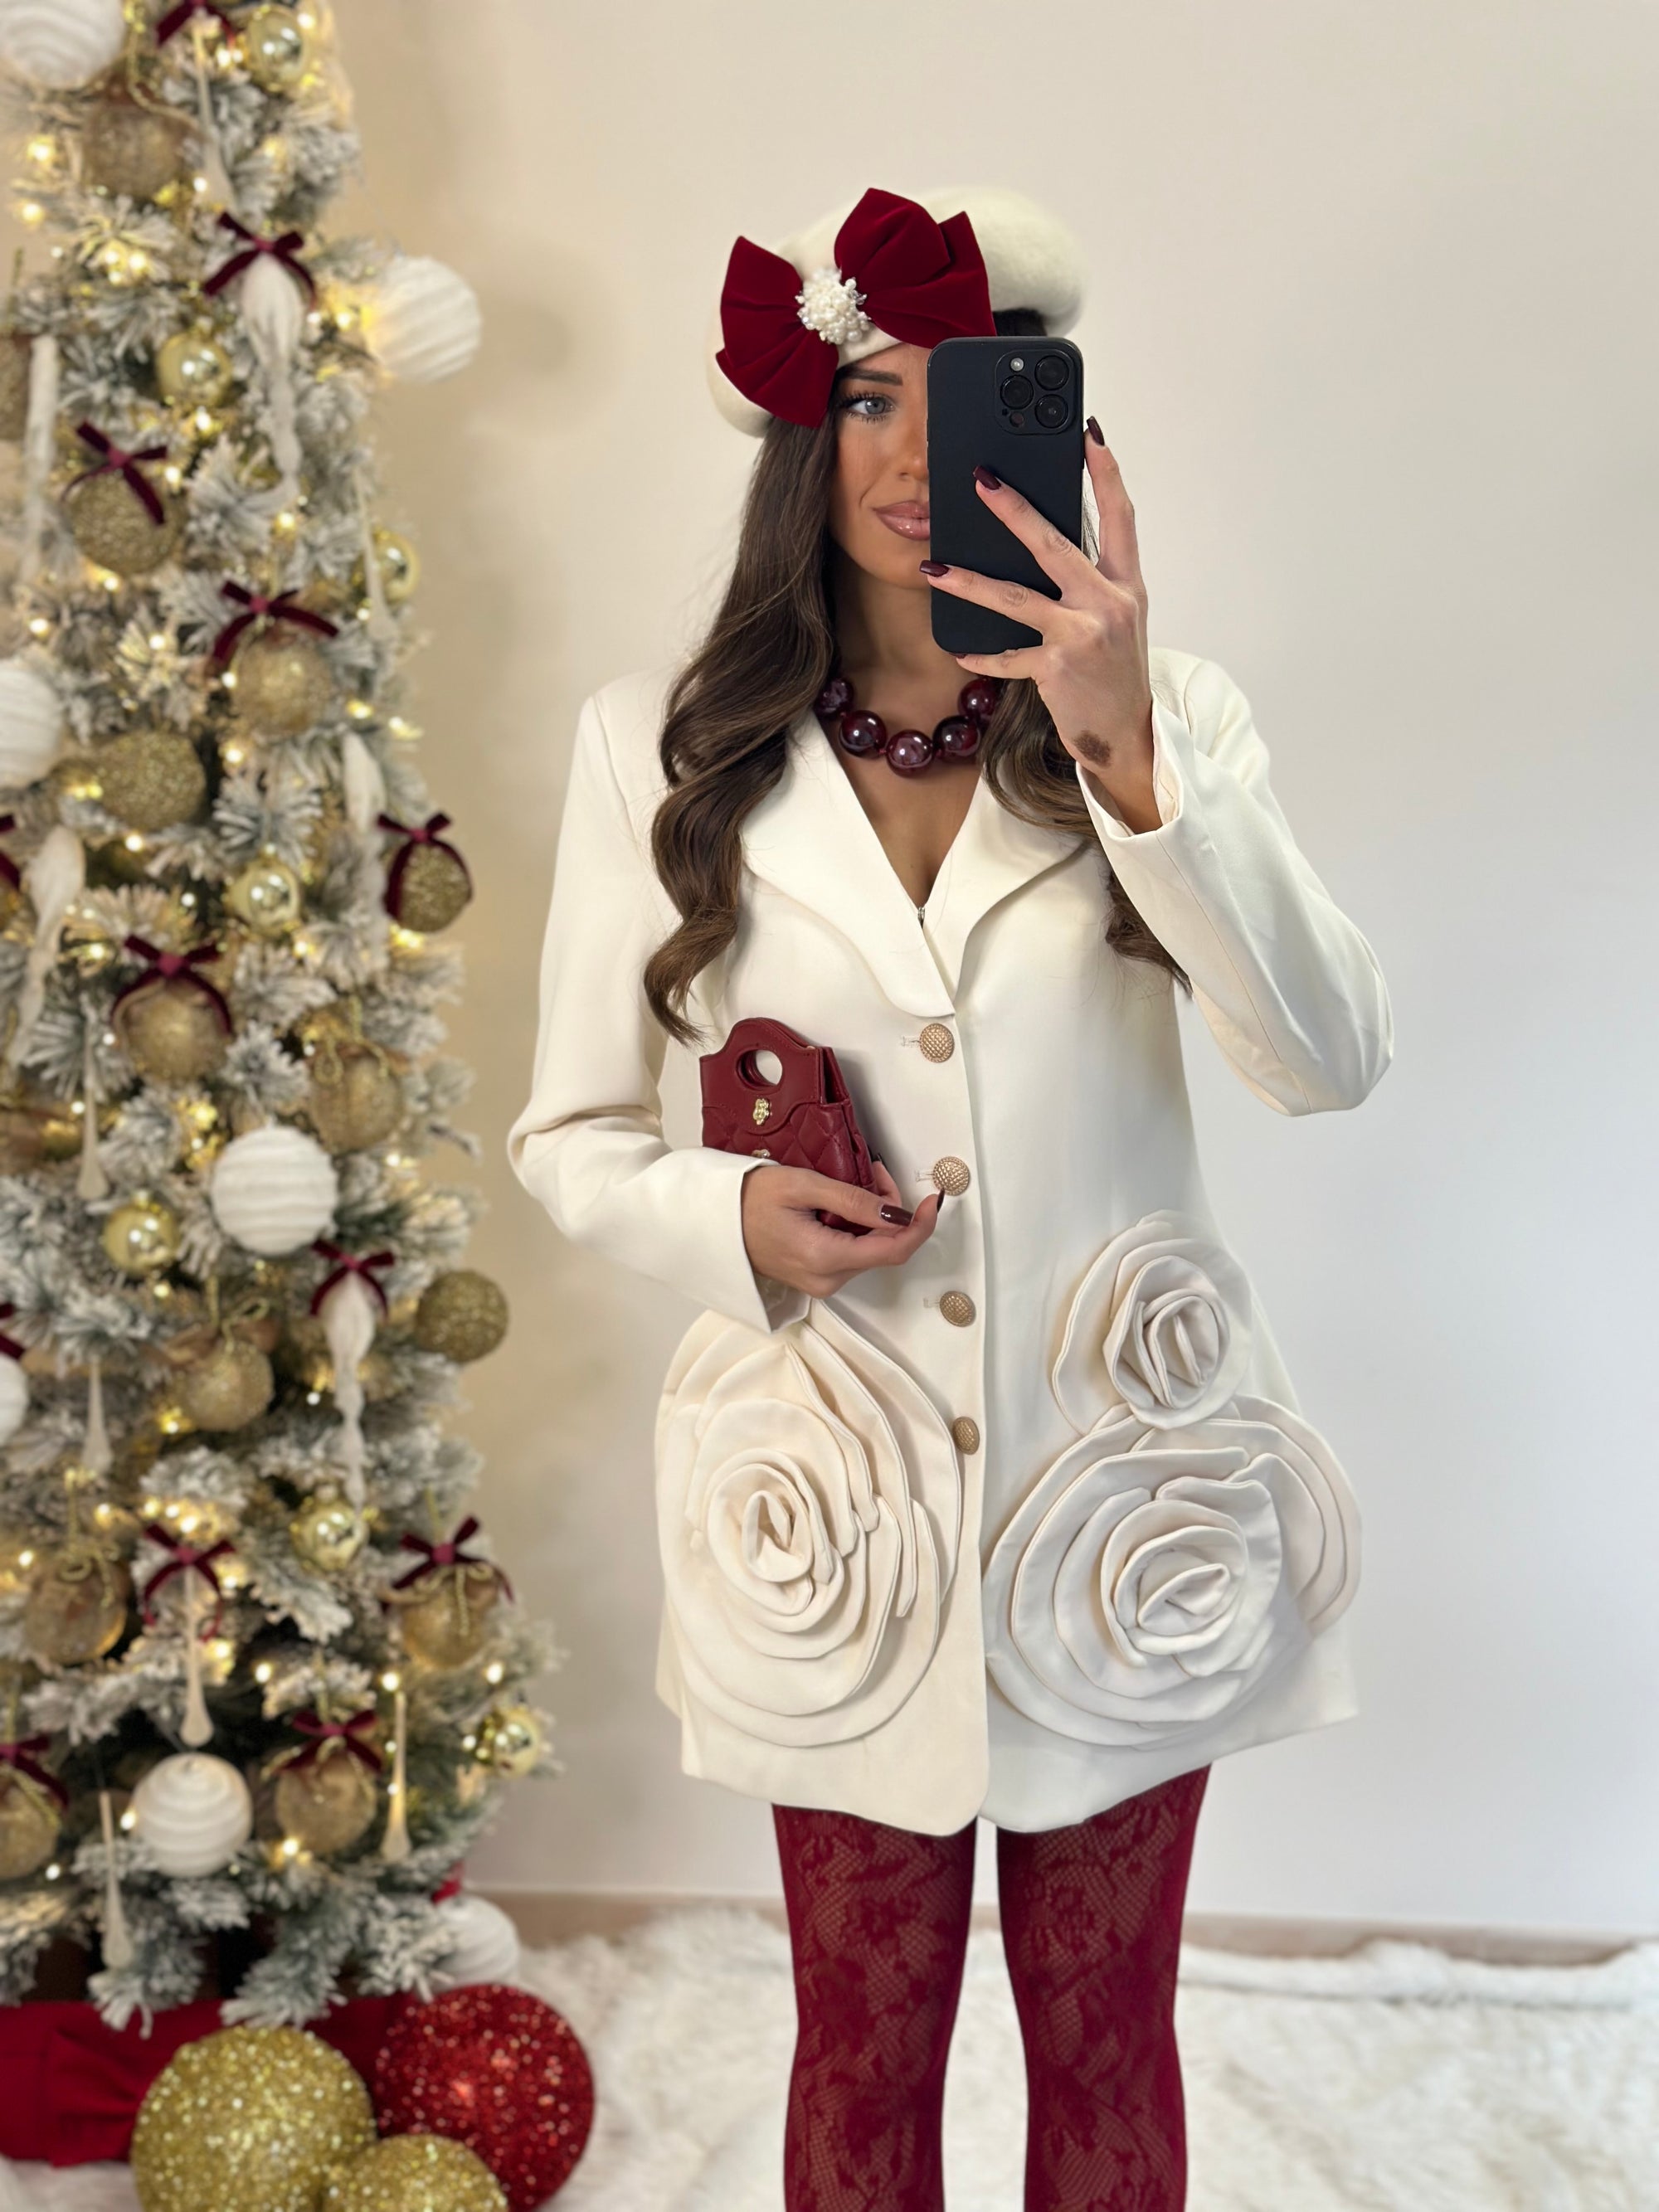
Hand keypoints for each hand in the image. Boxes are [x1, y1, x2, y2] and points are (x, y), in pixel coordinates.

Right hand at [742, 1158, 942, 1299]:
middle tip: (875, 1171)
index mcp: (825, 1258)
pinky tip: (844, 1202)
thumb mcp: (803, 1186)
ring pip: (869, 1251)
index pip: (894, 1250)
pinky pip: (851, 1253)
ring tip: (857, 1181)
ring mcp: (820, 1282)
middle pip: (883, 1249)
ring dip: (874, 1217)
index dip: (921, 1225)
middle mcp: (827, 1280)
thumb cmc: (748, 1199)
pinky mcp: (815, 1277)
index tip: (933, 1201)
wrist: (711, 1222)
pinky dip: (858, 1227)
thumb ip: (853, 1201)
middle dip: (891, 1210)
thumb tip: (896, 1214)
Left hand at [921, 426, 1159, 832]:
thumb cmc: (1114, 671)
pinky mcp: (1056, 668)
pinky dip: (982, 656)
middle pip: (1055, 544)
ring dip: (968, 581)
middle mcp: (1108, 604)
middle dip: (1015, 510)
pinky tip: (959, 650)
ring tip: (933, 567)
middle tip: (981, 481)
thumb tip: (1040, 541)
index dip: (1105, 473)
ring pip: (1015, 598)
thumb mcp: (1117, 617)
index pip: (1119, 517)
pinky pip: (1007, 656)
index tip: (1089, 433)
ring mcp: (1081, 636)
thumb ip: (1089, 580)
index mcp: (1127, 585)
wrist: (1125, 733)